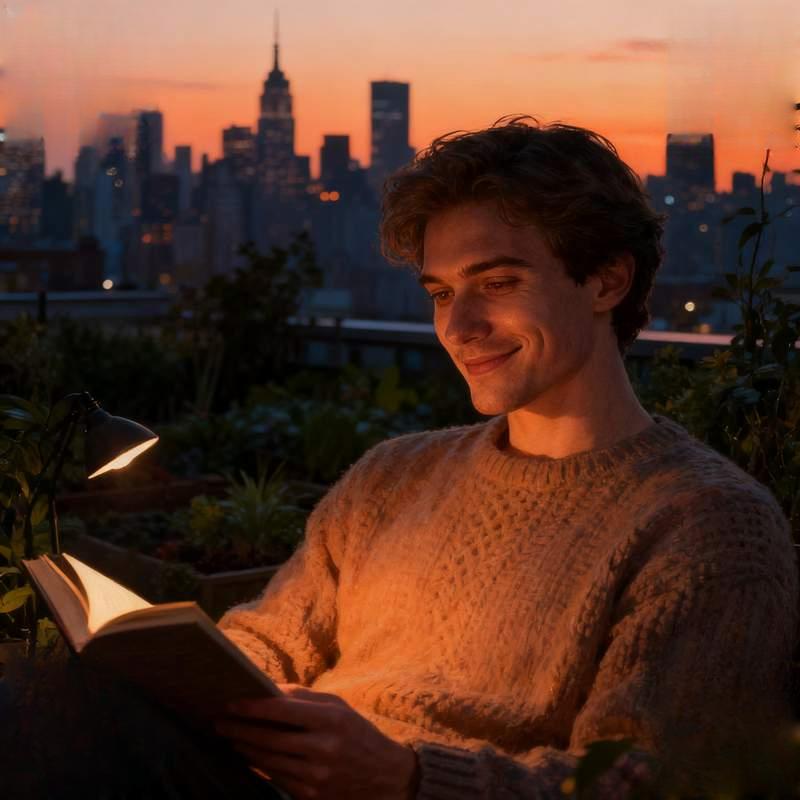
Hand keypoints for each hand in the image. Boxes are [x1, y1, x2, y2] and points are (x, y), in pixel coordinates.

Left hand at [215, 684, 418, 799]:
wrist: (383, 775)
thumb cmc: (356, 732)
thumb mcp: (337, 706)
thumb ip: (303, 697)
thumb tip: (267, 689)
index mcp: (331, 720)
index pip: (282, 711)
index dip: (253, 707)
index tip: (230, 703)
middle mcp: (324, 748)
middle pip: (270, 738)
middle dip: (240, 729)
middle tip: (219, 721)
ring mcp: (317, 776)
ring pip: (269, 761)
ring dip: (245, 748)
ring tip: (230, 737)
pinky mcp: (312, 796)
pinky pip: (277, 778)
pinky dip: (260, 765)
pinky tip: (249, 755)